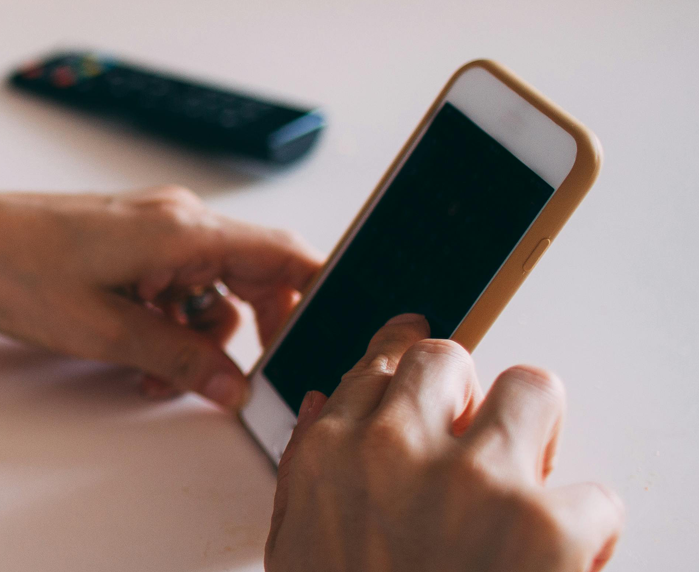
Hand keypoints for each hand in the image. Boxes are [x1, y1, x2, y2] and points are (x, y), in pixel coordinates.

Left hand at [0, 185, 320, 407]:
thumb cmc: (15, 268)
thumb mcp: (105, 331)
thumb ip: (179, 359)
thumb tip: (233, 385)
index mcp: (182, 228)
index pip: (284, 253)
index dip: (312, 297)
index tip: (317, 342)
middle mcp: (175, 220)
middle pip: (252, 275)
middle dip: (247, 334)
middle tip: (232, 380)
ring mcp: (150, 230)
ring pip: (211, 289)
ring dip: (198, 339)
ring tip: (159, 378)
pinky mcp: (126, 244)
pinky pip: (174, 286)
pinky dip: (168, 323)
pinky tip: (139, 357)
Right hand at [268, 315, 622, 571]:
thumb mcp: (299, 549)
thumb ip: (311, 472)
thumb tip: (325, 408)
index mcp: (332, 458)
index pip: (378, 365)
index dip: (408, 356)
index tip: (421, 346)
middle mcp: (398, 450)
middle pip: (451, 358)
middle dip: (474, 397)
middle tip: (487, 444)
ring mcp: (478, 480)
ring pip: (536, 391)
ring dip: (540, 442)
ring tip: (530, 496)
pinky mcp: (551, 525)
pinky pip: (595, 495)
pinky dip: (586, 537)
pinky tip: (556, 570)